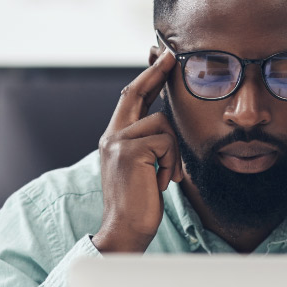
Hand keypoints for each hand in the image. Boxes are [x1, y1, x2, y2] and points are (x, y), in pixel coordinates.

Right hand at [91, 49, 181, 253]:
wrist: (125, 230)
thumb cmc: (140, 204)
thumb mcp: (143, 168)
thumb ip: (148, 145)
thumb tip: (167, 123)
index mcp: (114, 139)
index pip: (130, 99)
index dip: (147, 78)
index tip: (161, 59)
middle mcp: (111, 136)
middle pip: (136, 92)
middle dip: (156, 72)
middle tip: (171, 55)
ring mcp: (118, 142)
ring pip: (163, 125)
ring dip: (174, 153)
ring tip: (167, 177)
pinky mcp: (129, 151)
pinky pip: (167, 143)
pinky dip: (172, 164)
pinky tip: (163, 182)